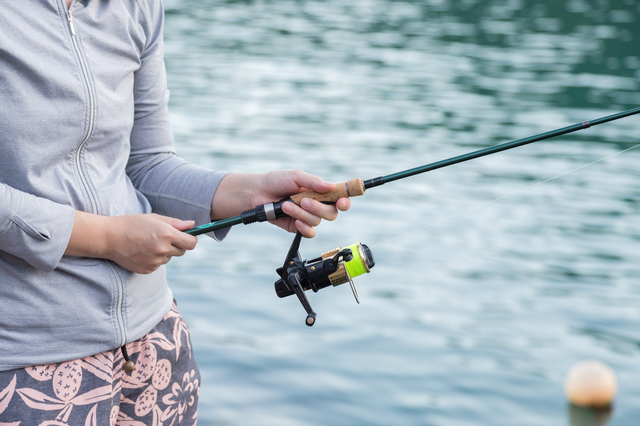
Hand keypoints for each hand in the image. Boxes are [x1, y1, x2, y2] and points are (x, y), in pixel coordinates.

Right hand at [65, 211, 197, 273]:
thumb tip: (193, 225)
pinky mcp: (148, 269)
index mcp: (166, 234)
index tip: (187, 237)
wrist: (109, 238)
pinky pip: (158, 265)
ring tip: (148, 243)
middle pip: (182, 251)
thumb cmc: (132, 224)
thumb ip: (176, 223)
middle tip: (163, 237)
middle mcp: (162, 249)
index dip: (191, 239)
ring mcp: (155, 261)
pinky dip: (154, 259)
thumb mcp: (154, 218)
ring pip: (169, 258)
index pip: (191, 243)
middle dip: (177, 245)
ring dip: (164, 252)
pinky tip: (142, 252)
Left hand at [211, 170, 350, 237]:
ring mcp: (308, 216)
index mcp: (320, 191)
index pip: (340, 197)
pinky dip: (303, 227)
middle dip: (318, 207)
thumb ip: (313, 182)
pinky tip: (294, 221)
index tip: (342, 201)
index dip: (345, 200)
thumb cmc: (276, 181)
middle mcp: (317, 204)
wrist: (258, 193)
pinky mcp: (298, 227)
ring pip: (317, 221)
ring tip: (286, 205)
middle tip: (303, 201)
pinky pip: (309, 232)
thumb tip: (330, 186)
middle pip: (332, 212)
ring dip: (301, 214)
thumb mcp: (296, 176)